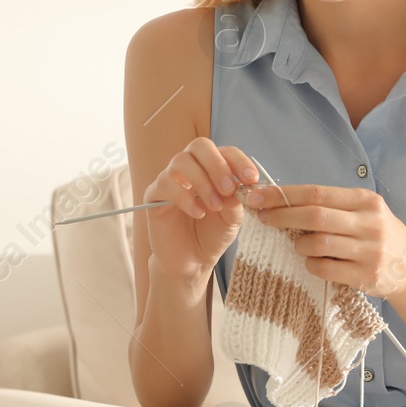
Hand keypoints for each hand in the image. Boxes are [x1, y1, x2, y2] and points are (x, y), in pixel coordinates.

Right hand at [143, 137, 260, 282]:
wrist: (192, 261)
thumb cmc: (212, 235)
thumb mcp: (233, 218)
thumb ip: (236, 200)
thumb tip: (238, 186)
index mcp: (212, 169)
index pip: (224, 151)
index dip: (239, 161)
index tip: (251, 179)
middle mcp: (190, 168)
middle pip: (199, 145)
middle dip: (217, 165)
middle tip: (228, 189)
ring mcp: (170, 179)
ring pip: (181, 161)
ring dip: (202, 182)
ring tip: (214, 206)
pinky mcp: (154, 195)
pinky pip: (165, 183)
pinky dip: (185, 197)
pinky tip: (198, 213)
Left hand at [244, 183, 405, 298]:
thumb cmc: (378, 236)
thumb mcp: (366, 212)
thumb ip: (333, 206)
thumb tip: (283, 200)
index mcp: (366, 201)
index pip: (317, 193)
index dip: (284, 195)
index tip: (259, 197)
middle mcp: (370, 223)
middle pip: (315, 215)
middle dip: (282, 216)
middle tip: (263, 218)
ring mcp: (370, 251)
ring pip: (318, 243)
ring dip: (299, 244)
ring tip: (297, 244)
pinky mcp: (366, 276)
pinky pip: (325, 269)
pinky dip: (311, 265)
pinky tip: (312, 262)